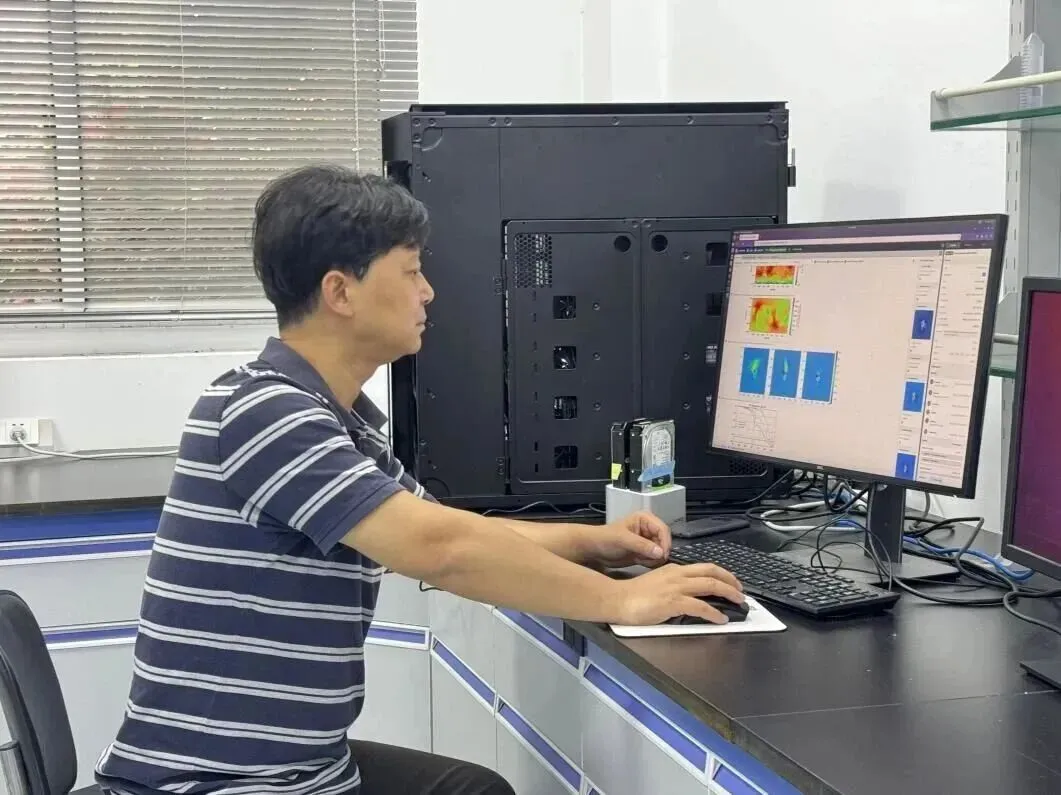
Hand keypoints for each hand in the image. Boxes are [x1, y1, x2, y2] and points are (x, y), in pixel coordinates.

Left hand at [582, 511, 672, 568]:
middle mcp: (648, 529)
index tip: (662, 555)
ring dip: (654, 558)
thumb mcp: (623, 540)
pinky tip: (639, 561)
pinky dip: (650, 562)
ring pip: (661, 552)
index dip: (665, 542)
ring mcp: (647, 541)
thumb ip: (642, 545)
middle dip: (659, 552)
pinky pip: (654, 559)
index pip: (663, 530)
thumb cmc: (605, 539)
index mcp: (645, 519)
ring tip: (640, 560)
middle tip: (649, 560)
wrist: (593, 550)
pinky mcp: (644, 552)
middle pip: (664, 541)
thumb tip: (660, 552)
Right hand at [613, 563, 743, 624]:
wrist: (617, 599)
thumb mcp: (657, 583)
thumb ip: (673, 586)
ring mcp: (676, 588)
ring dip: (728, 594)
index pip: (704, 567)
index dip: (722, 574)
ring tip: (738, 603)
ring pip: (710, 586)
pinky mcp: (673, 602)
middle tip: (741, 592)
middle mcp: (677, 575)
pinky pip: (701, 607)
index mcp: (674, 569)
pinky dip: (714, 613)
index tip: (731, 581)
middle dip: (731, 582)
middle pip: (712, 573)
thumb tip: (689, 596)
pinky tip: (721, 619)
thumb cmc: (633, 595)